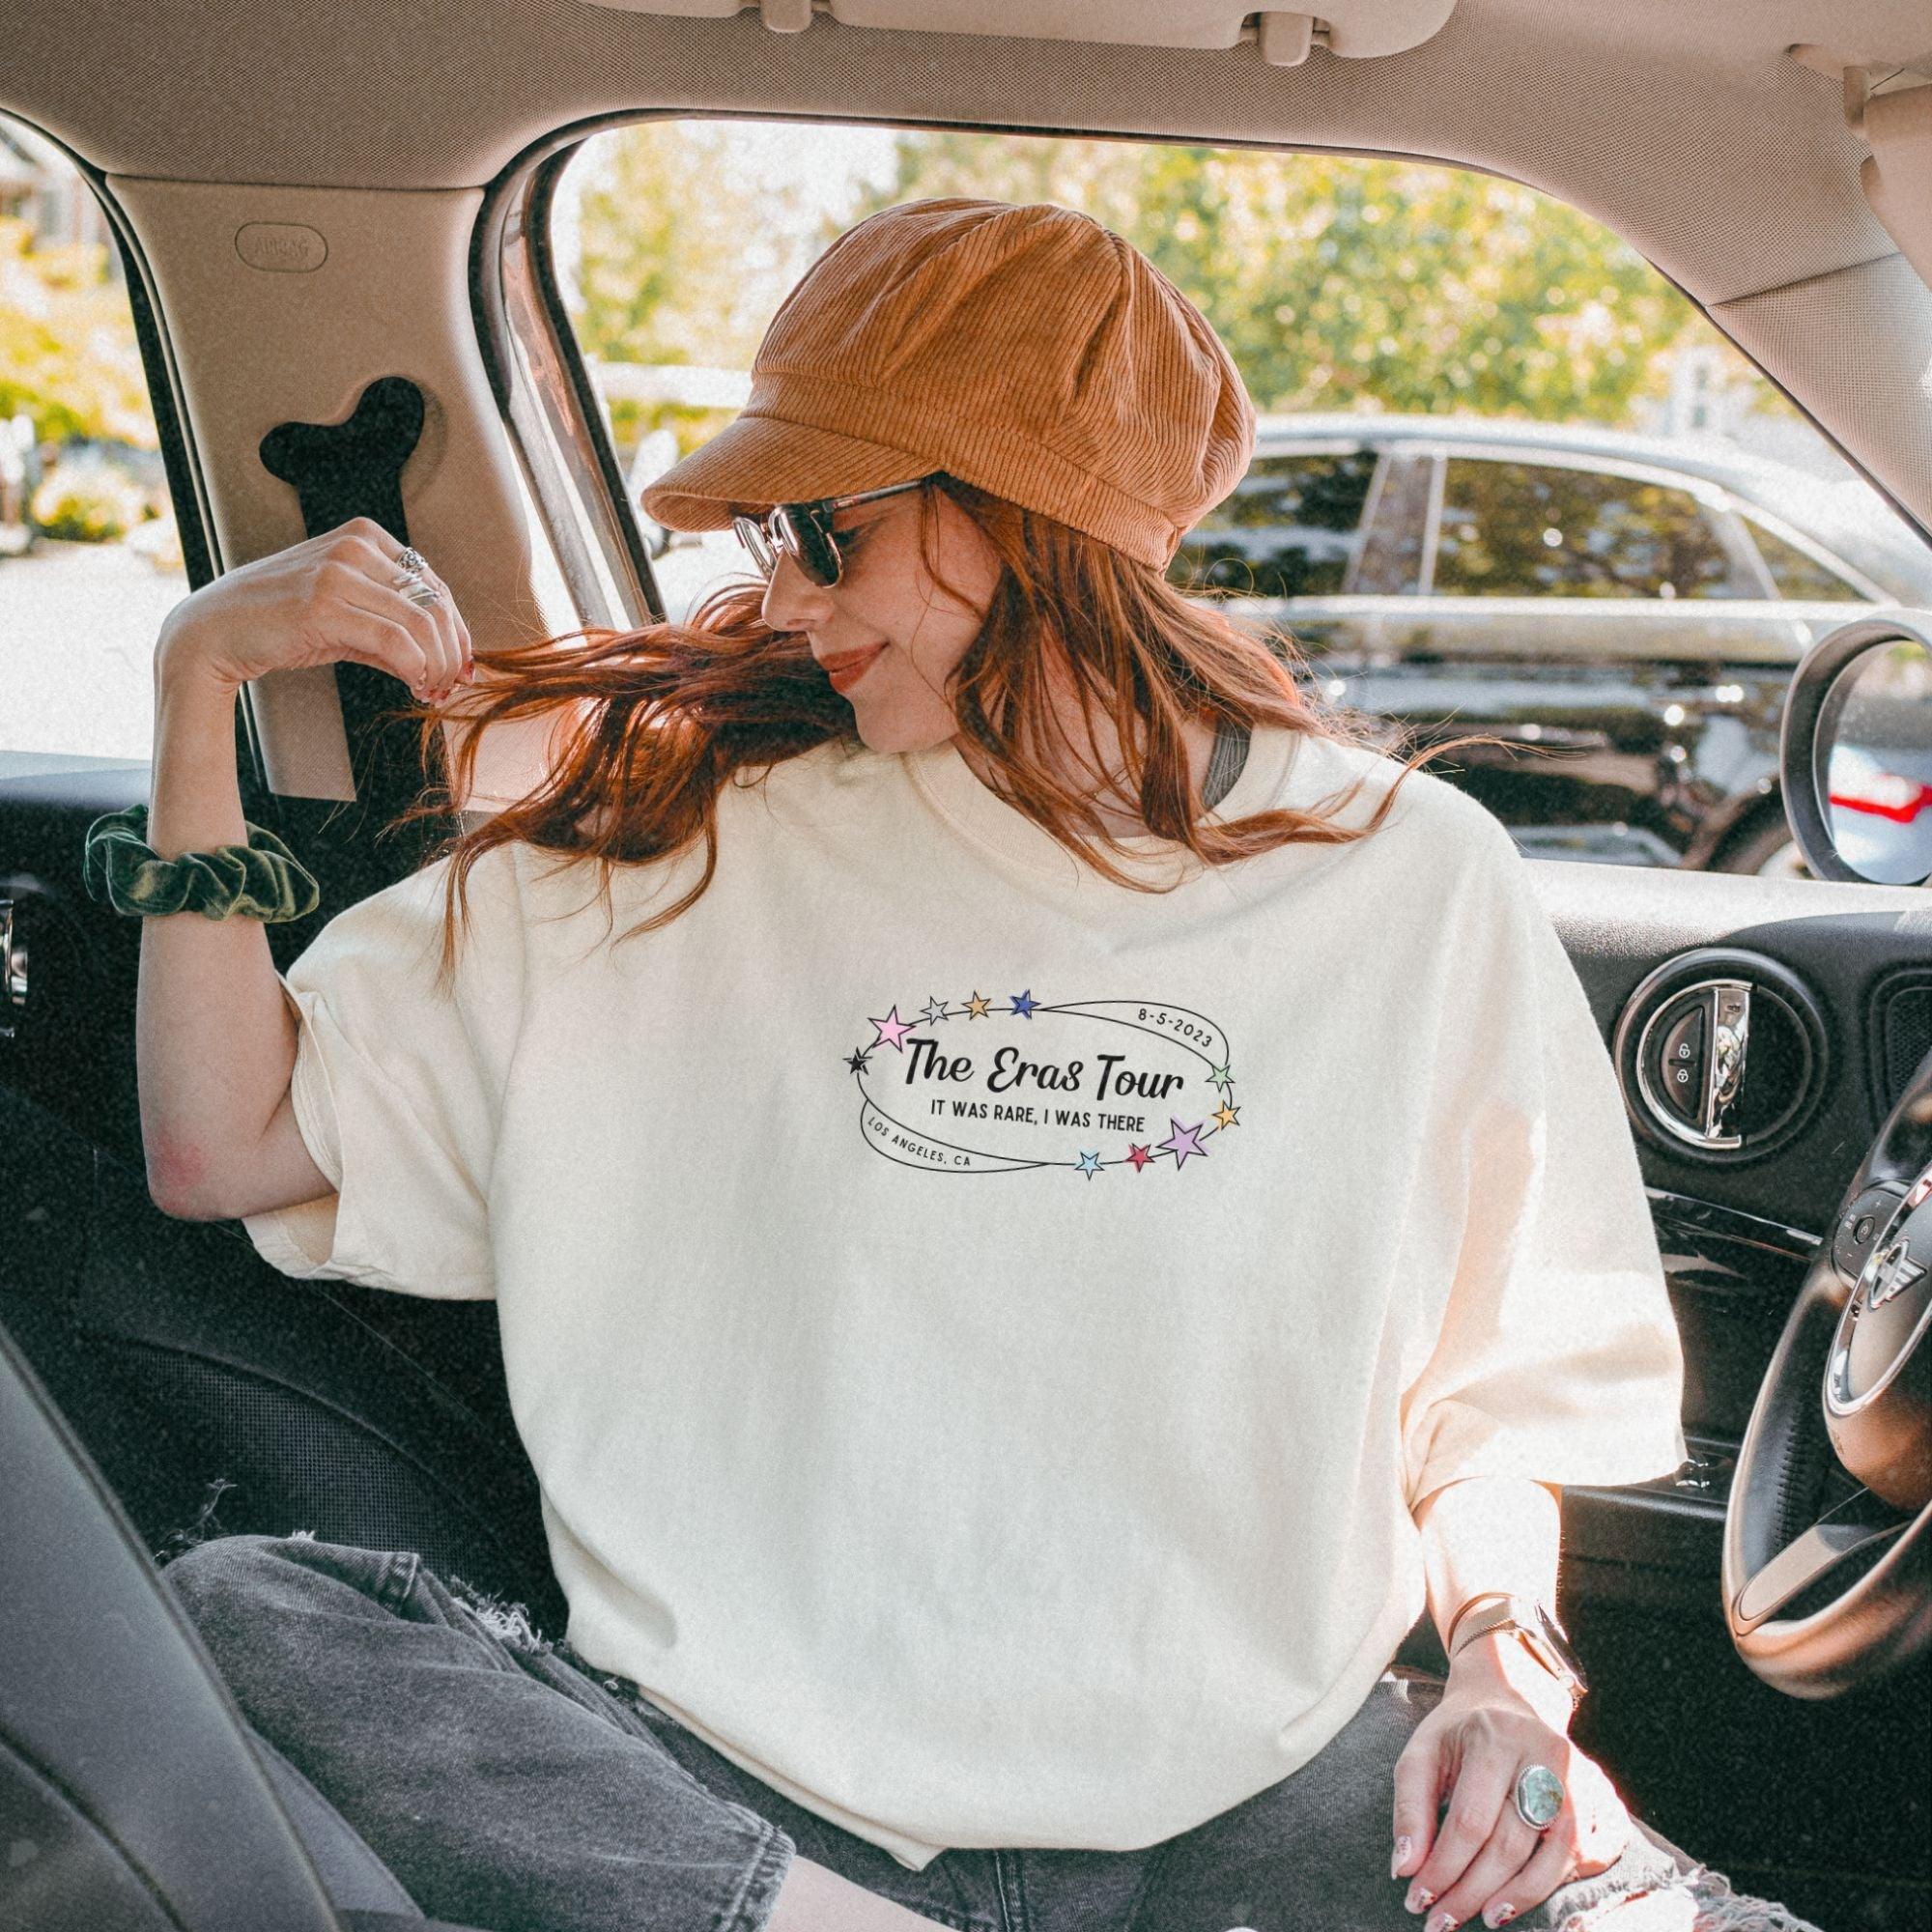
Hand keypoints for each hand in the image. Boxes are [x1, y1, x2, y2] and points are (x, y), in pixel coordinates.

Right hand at [156, 516, 472, 704]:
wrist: (214, 632)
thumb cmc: (278, 624)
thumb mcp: (345, 615)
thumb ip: (393, 628)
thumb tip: (447, 662)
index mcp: (363, 537)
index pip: (435, 585)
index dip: (457, 630)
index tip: (461, 666)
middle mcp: (354, 546)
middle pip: (436, 604)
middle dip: (452, 652)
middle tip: (451, 686)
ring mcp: (338, 572)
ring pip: (422, 624)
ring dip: (438, 666)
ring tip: (433, 691)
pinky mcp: (324, 605)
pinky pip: (396, 642)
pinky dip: (416, 670)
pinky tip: (415, 687)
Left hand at [1390, 1645, 1631, 1930]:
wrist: (1509, 1696)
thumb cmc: (1458, 1733)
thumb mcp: (1422, 1754)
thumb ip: (1410, 1808)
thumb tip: (1405, 1869)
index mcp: (1495, 1736)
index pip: (1471, 1821)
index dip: (1444, 1868)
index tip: (1418, 1899)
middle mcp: (1546, 1753)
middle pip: (1512, 1843)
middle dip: (1473, 1891)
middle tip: (1442, 1922)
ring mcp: (1582, 1774)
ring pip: (1559, 1853)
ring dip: (1521, 1897)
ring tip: (1486, 1918)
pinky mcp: (1604, 1793)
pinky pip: (1593, 1852)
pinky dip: (1563, 1881)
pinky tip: (1529, 1894)